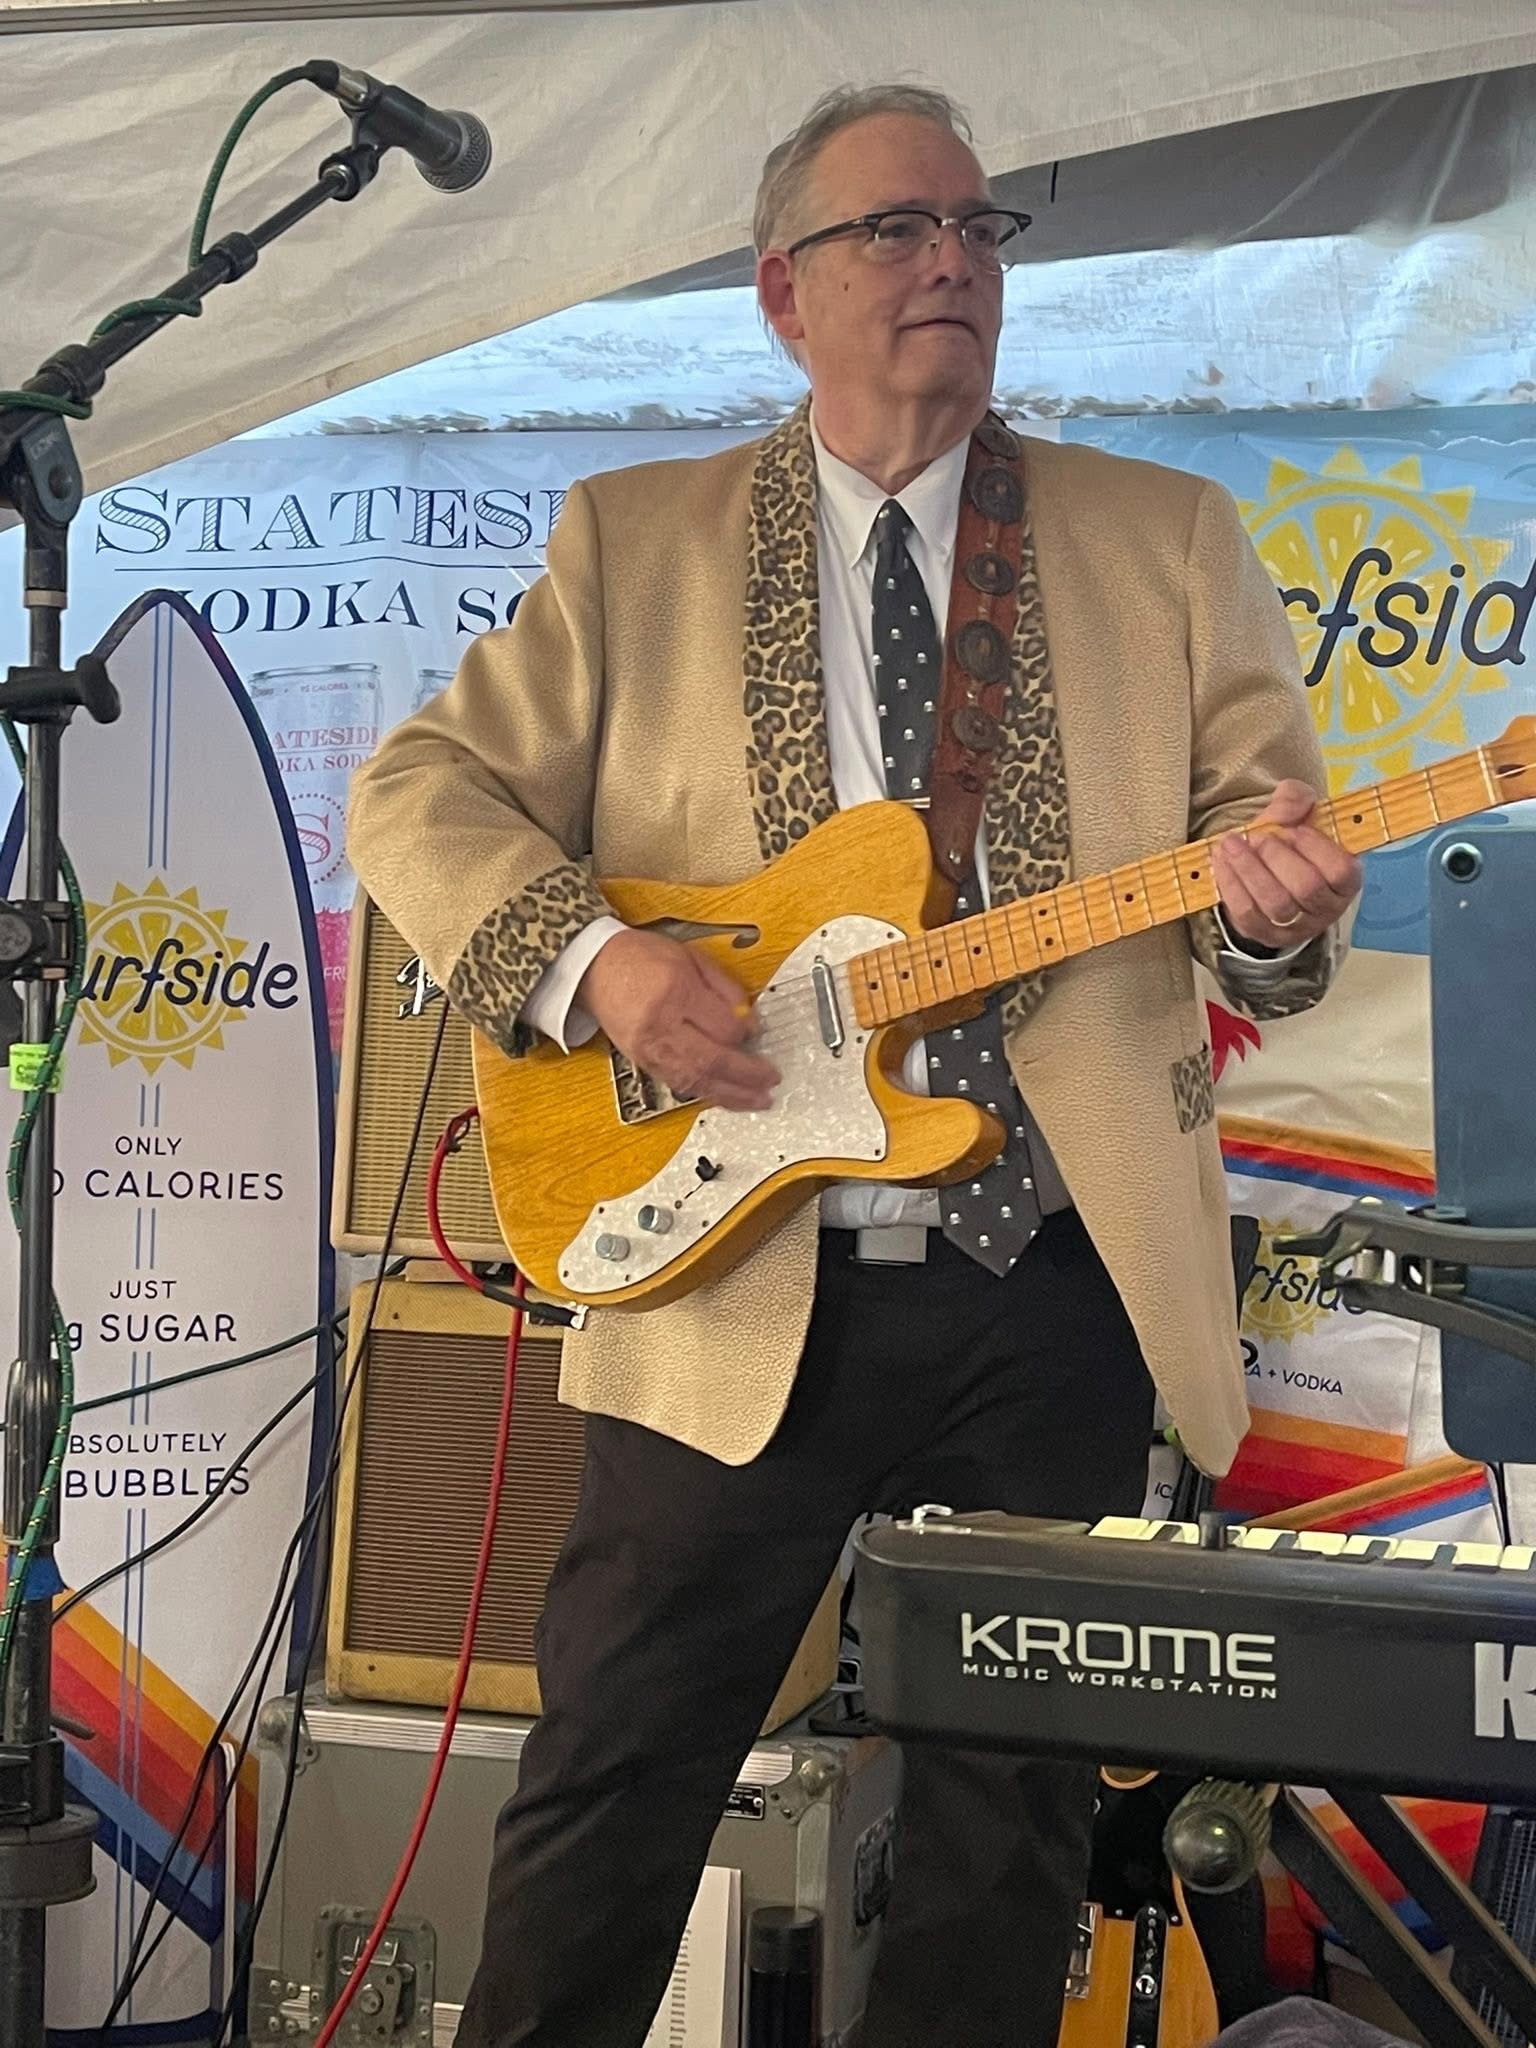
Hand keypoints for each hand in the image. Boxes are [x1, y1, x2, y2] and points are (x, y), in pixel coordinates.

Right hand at [576, 928, 777, 1111]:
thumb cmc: (641, 958)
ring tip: (755, 1100)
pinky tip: (724, 1097)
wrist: (596, 968)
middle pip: (711, 1060)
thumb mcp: (691, 957)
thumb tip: (749, 1019)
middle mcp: (660, 1025)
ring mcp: (648, 1048)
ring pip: (695, 1080)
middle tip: (770, 1080)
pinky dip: (705, 1093)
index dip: (746, 1032)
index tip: (757, 1032)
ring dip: (730, 1095)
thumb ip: (724, 987)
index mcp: (675, 991)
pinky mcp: (642, 1062)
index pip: (723, 1026)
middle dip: (746, 1075)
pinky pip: (678, 1084)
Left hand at [1211, 780, 1361, 951]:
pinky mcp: (1264, 934)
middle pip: (1306, 888)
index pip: (1341, 871)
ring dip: (1249, 869)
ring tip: (1232, 843)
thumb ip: (1296, 800)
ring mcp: (1295, 926)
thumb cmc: (1291, 845)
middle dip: (1277, 857)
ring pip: (1275, 903)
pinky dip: (1230, 883)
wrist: (1265, 873)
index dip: (1318, 849)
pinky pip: (1246, 912)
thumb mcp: (1298, 815)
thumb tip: (1290, 802)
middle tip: (1258, 837)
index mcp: (1346, 881)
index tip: (1296, 830)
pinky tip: (1221, 859)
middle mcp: (1326, 908)